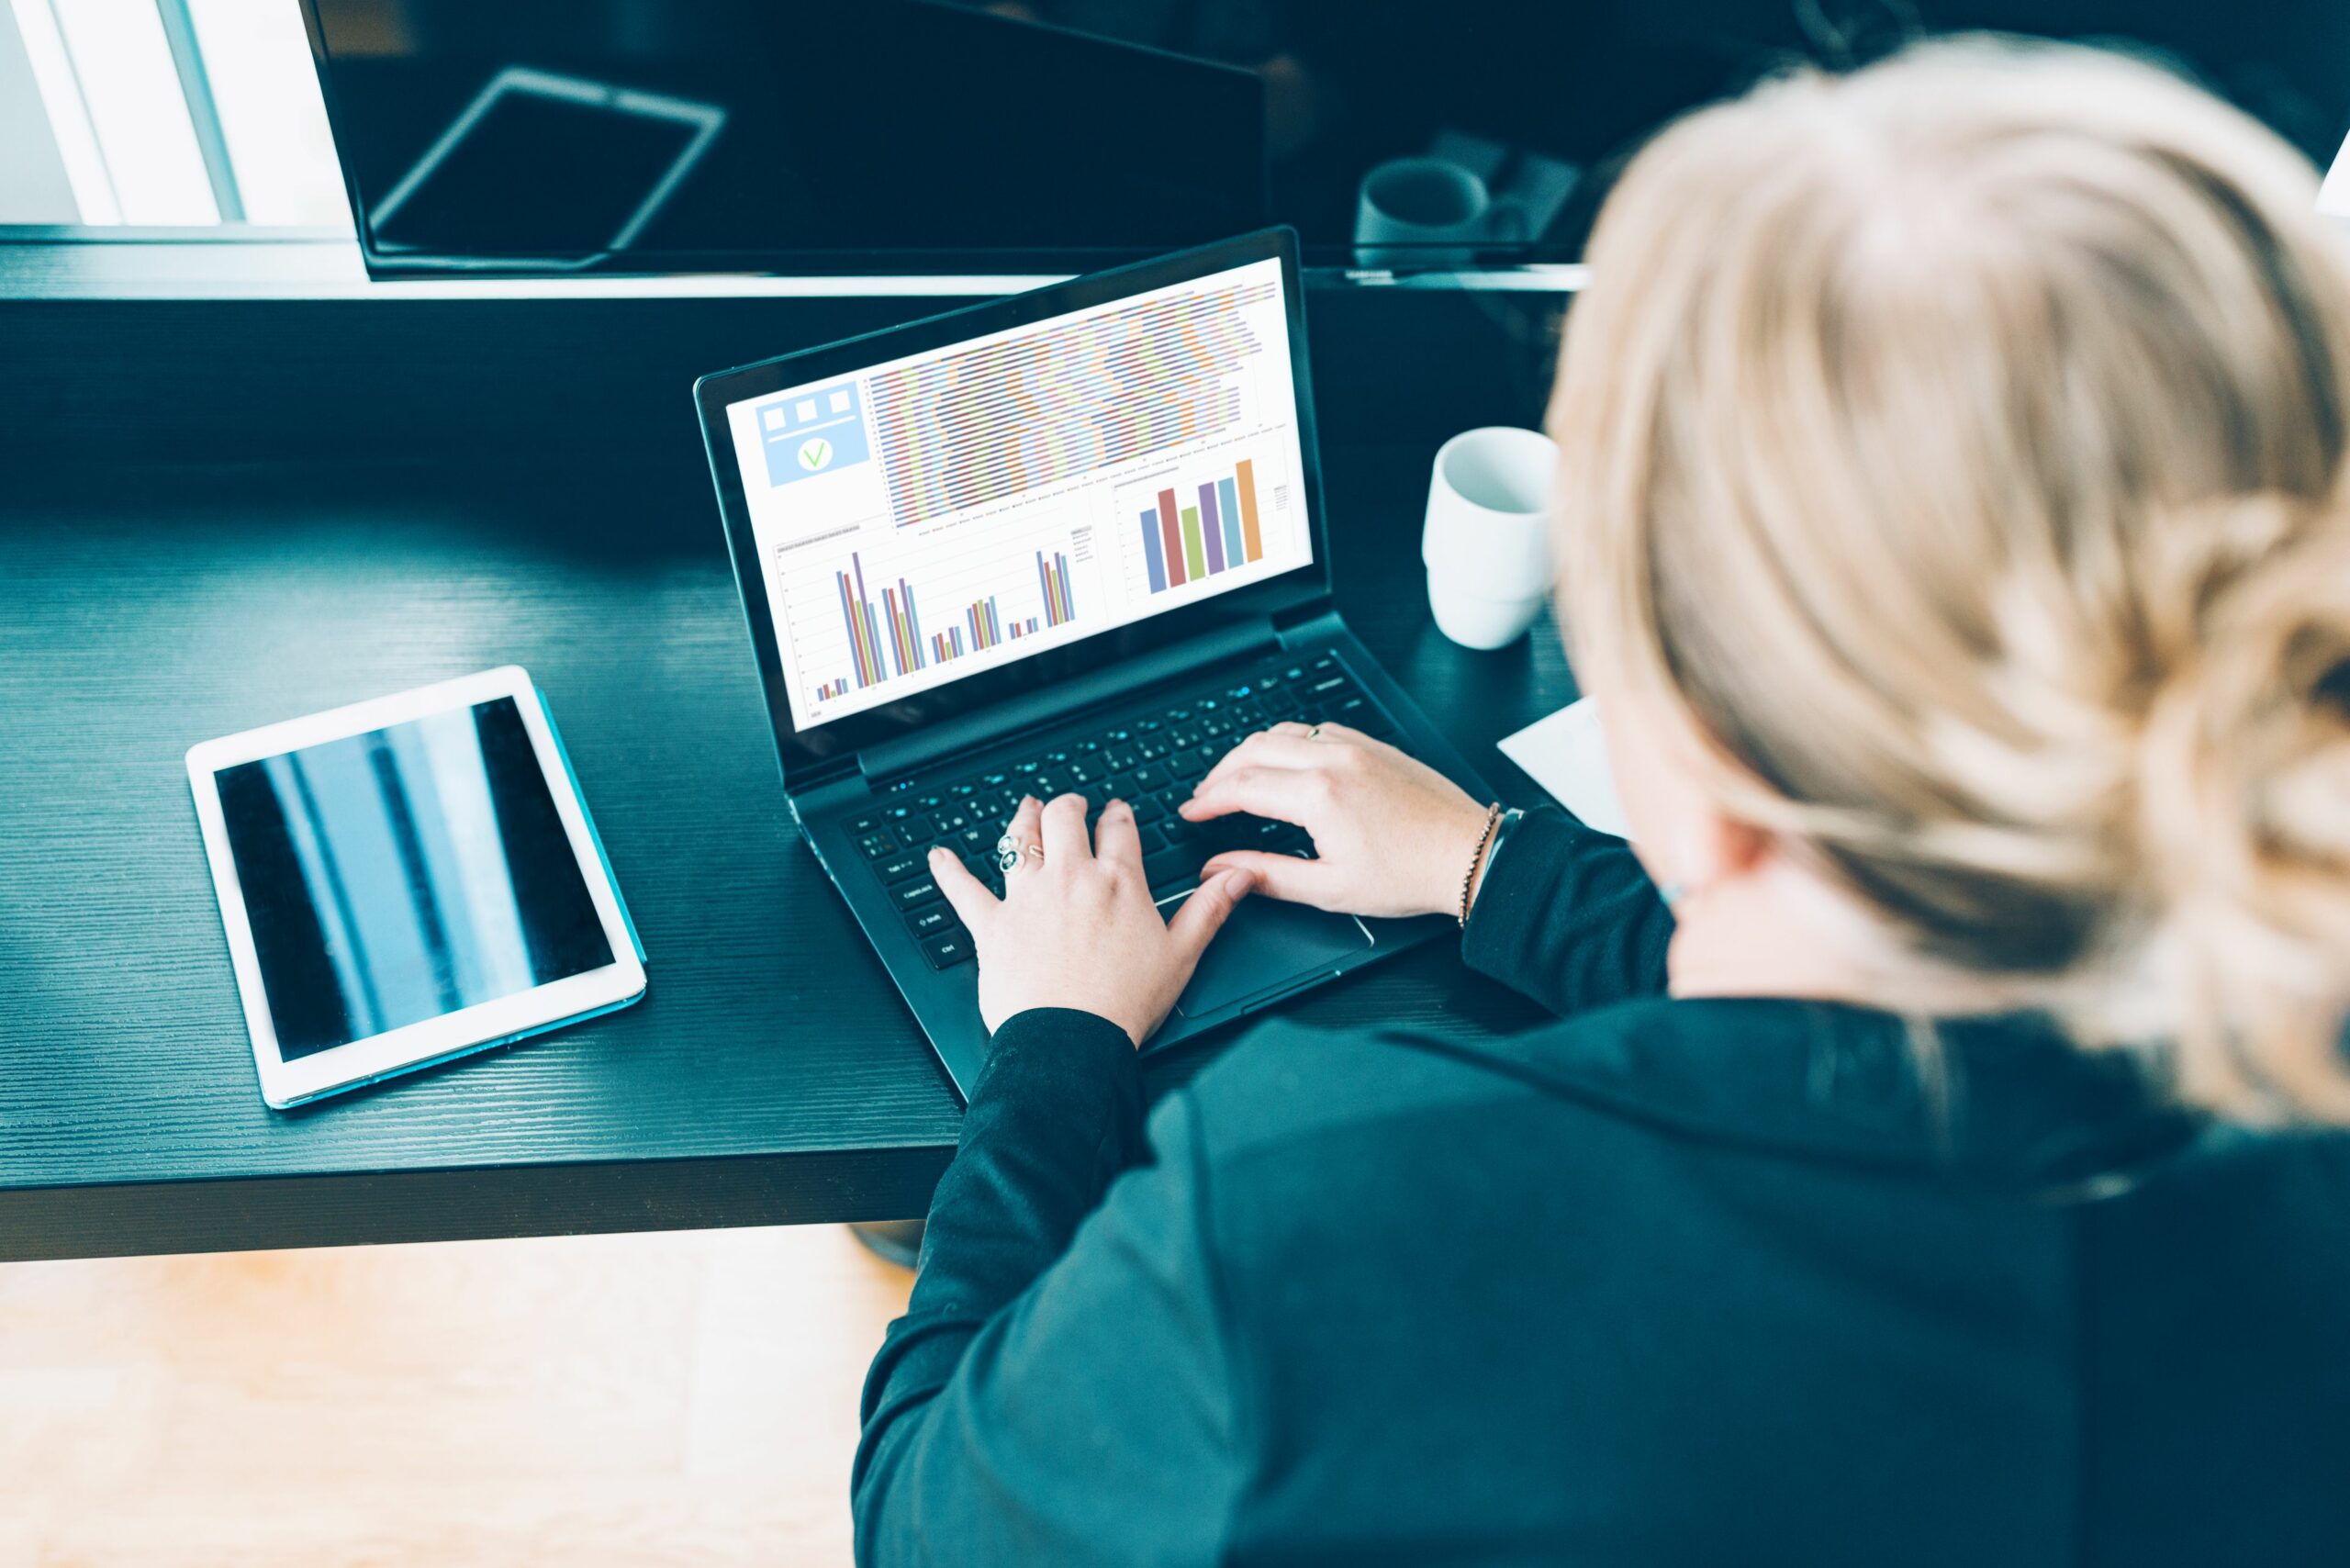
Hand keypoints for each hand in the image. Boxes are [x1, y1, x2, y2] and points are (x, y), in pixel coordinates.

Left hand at [931, 794, 1256, 1046]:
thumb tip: (1239, 877)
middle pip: (1065, 819)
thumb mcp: (1182, 955)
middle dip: (1068, 805)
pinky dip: (947, 870)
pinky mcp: (992, 925)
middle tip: (1071, 803)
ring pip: (1019, 840)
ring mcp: (1027, 898)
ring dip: (1021, 819)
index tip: (1116, 811)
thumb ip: (1209, 909)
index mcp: (1117, 883)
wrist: (1073, 1040)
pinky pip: (963, 889)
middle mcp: (1070, 879)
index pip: (1118, 829)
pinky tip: (937, 856)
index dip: (1117, 814)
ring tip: (1025, 809)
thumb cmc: (1125, 1004)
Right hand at [1181, 722, 1492, 918]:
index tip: (1191, 813)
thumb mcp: (1330, 888)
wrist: (1468, 854)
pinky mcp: (1372, 744)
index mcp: (1319, 795)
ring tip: (1236, 779)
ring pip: (1282, 732)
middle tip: (1205, 797)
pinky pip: (1315, 730)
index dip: (1208, 801)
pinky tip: (1284, 763)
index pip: (1242, 787)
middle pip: (1253, 749)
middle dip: (1220, 773)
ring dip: (1251, 752)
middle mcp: (1334, 760)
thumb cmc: (1410, 875)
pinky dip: (1286, 742)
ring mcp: (1355, 746)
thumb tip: (1222, 869)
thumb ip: (1267, 875)